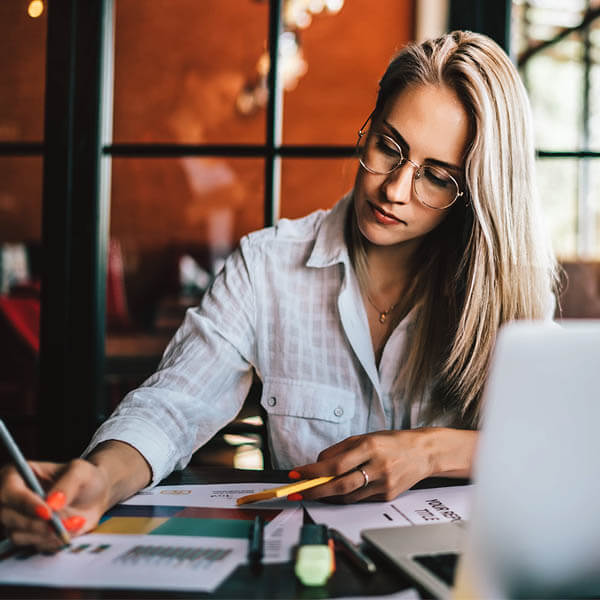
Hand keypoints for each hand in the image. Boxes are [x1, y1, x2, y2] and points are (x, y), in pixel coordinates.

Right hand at [0, 459, 109, 550]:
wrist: (97, 496)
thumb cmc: (86, 477)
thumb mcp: (81, 471)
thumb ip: (68, 483)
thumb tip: (52, 503)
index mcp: (20, 474)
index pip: (9, 491)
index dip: (25, 503)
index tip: (47, 512)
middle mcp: (14, 498)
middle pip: (8, 516)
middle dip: (36, 524)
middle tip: (61, 524)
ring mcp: (19, 518)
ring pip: (18, 534)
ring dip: (46, 534)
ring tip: (73, 523)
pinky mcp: (30, 534)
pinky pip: (33, 545)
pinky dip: (53, 541)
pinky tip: (69, 530)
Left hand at [289, 429, 434, 503]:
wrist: (423, 452)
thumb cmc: (391, 442)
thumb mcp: (364, 438)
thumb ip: (340, 450)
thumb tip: (317, 464)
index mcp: (369, 447)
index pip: (335, 464)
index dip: (313, 471)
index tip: (297, 474)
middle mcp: (377, 466)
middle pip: (340, 485)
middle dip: (315, 490)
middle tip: (299, 491)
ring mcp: (384, 484)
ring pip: (348, 496)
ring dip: (328, 495)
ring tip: (316, 490)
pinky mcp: (388, 496)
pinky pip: (360, 499)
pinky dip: (346, 496)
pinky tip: (338, 491)